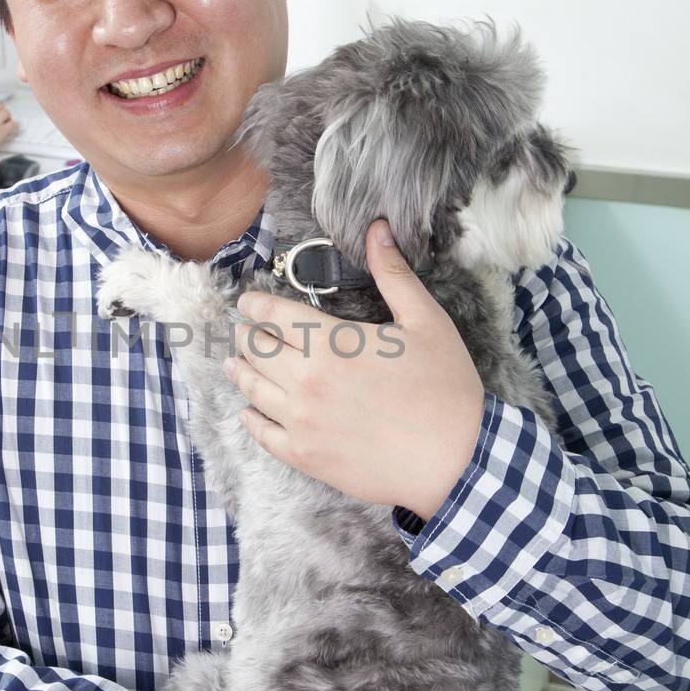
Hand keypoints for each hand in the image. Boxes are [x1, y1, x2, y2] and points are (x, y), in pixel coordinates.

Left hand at [226, 219, 484, 521]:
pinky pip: (263, 435)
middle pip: (256, 350)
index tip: (248, 302)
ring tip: (234, 363)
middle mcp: (305, 381)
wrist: (455, 461)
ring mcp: (302, 422)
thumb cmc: (445, 389)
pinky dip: (251, 419)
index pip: (273, 315)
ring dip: (240, 371)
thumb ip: (393, 274)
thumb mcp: (426, 322)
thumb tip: (377, 228)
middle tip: (244, 330)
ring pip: (253, 389)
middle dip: (247, 335)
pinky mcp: (306, 457)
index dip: (255, 305)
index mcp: (331, 343)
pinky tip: (248, 411)